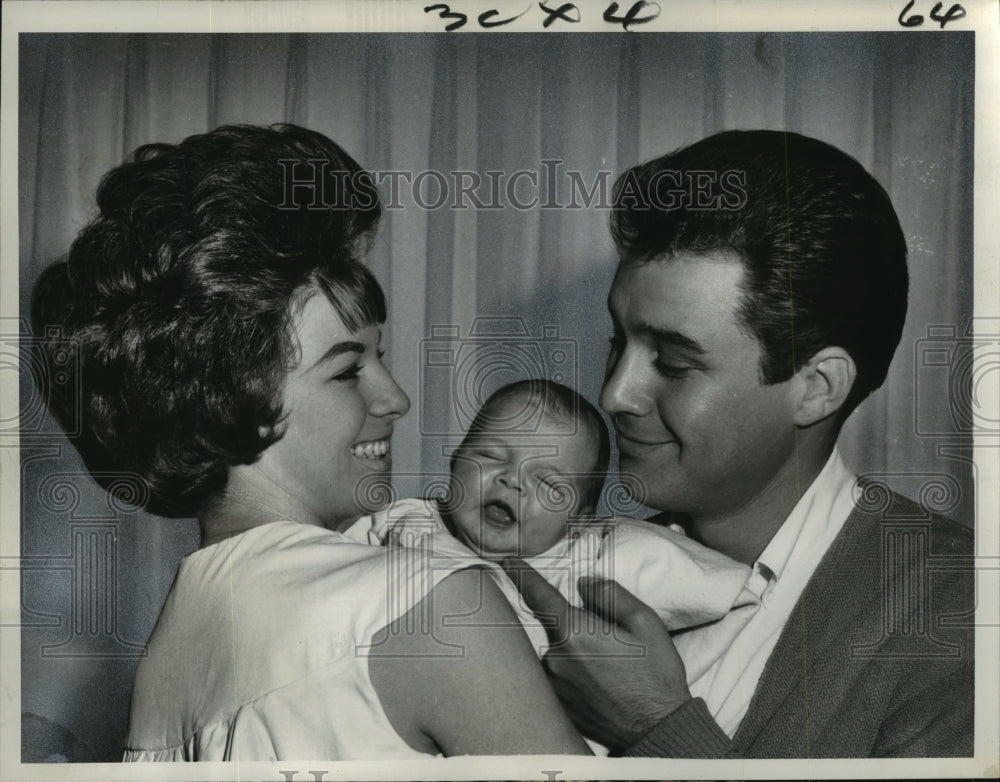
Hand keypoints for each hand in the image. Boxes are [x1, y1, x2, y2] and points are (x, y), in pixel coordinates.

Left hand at [502, 558, 691, 752]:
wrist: (659, 731)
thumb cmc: (656, 676)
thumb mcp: (645, 623)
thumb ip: (610, 595)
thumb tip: (584, 583)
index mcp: (575, 633)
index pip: (539, 595)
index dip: (521, 573)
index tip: (507, 560)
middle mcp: (555, 659)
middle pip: (553, 627)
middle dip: (576, 627)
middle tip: (610, 647)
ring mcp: (554, 685)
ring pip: (556, 653)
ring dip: (575, 652)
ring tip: (610, 671)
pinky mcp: (558, 706)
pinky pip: (557, 677)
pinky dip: (574, 673)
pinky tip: (601, 685)